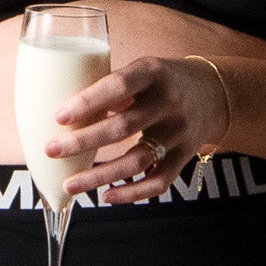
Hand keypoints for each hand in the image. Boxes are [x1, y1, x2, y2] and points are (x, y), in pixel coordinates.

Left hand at [49, 55, 228, 202]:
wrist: (213, 93)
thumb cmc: (160, 80)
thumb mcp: (141, 69)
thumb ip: (111, 86)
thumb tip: (65, 111)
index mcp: (153, 73)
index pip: (118, 86)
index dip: (88, 102)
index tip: (59, 116)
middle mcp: (169, 103)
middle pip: (124, 127)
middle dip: (83, 141)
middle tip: (51, 150)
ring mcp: (179, 133)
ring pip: (137, 160)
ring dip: (100, 176)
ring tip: (69, 184)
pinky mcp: (184, 157)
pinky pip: (158, 181)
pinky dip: (132, 193)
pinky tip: (106, 196)